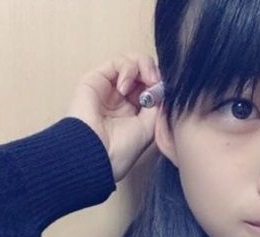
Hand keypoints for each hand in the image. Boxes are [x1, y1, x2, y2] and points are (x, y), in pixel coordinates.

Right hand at [66, 54, 161, 182]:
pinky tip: (124, 87)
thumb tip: (161, 85)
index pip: (150, 85)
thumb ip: (157, 103)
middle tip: (155, 82)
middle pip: (142, 71)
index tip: (163, 91)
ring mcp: (108, 88)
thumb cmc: (120, 148)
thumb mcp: (150, 126)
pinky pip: (117, 62)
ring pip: (131, 62)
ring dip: (143, 67)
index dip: (159, 84)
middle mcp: (121, 98)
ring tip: (145, 80)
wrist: (97, 152)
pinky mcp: (96, 79)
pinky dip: (127, 69)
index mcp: (133, 110)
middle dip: (153, 73)